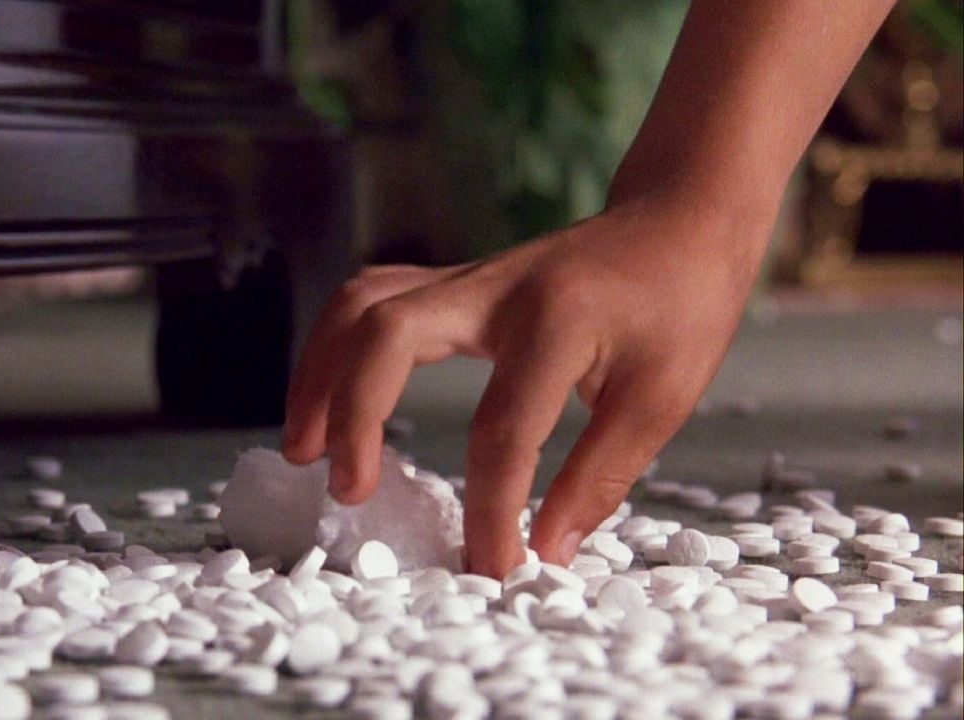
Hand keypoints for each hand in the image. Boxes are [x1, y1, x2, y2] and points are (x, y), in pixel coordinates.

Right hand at [281, 197, 768, 577]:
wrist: (676, 221)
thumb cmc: (680, 306)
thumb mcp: (663, 398)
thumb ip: (599, 476)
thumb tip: (546, 552)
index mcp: (557, 321)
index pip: (500, 430)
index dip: (489, 513)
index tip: (491, 571)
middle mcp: (495, 289)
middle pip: (386, 337)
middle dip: (353, 416)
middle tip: (345, 489)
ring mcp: (466, 278)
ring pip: (360, 306)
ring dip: (319, 373)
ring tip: (304, 447)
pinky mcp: (452, 282)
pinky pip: (372, 299)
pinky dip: (336, 346)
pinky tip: (329, 393)